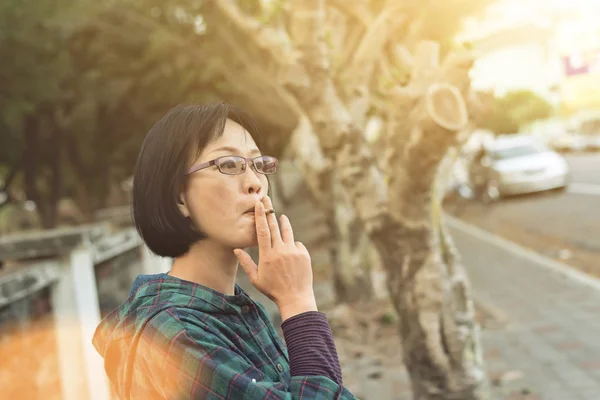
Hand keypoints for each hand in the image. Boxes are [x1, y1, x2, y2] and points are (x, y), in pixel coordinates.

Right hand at [234, 196, 316, 320]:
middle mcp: (280, 250)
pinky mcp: (304, 254)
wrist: (295, 298)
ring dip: (284, 223)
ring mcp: (294, 251)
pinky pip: (297, 244)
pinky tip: (290, 251)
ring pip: (288, 232)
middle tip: (267, 200)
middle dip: (270, 212)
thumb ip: (247, 263)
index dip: (260, 216)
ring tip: (282, 217)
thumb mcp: (256, 278)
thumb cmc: (273, 290)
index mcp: (267, 255)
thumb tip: (236, 249)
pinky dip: (293, 245)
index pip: (262, 231)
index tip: (259, 204)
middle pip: (274, 227)